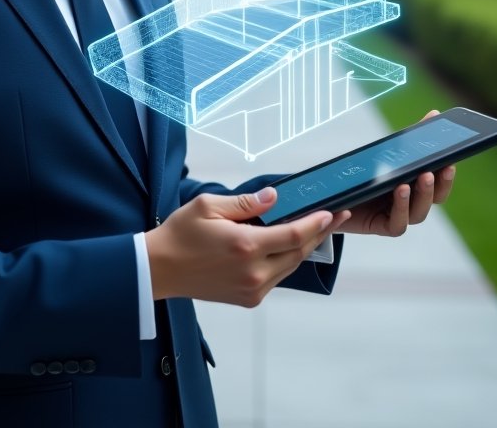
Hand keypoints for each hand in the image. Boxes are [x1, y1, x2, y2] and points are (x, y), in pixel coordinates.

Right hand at [146, 188, 349, 307]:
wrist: (160, 269)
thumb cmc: (181, 233)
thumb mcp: (209, 206)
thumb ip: (245, 203)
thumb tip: (274, 197)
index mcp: (246, 246)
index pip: (293, 235)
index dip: (316, 224)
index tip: (331, 212)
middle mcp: (254, 272)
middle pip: (298, 253)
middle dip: (319, 234)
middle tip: (335, 217)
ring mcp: (252, 289)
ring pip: (290, 266)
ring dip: (305, 248)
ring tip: (318, 229)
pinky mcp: (248, 299)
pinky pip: (277, 277)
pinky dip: (286, 260)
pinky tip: (289, 246)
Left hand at [340, 110, 456, 236]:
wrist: (336, 197)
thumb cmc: (367, 174)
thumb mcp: (388, 153)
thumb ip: (412, 138)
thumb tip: (435, 114)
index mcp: (416, 185)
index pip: (439, 184)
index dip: (446, 176)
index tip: (449, 162)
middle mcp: (411, 203)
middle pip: (433, 200)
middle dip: (435, 185)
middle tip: (432, 170)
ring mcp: (398, 216)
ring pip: (418, 213)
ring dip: (417, 198)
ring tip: (409, 181)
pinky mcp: (383, 226)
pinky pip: (397, 225)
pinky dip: (399, 211)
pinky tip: (397, 192)